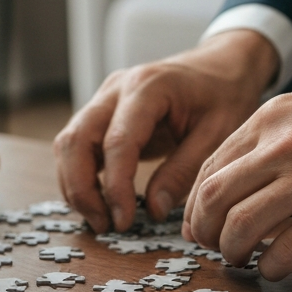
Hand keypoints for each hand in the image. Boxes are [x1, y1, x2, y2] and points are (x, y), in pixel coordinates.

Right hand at [54, 30, 278, 232]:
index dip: (115, 187)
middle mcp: (116, 88)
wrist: (221, 65)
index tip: (123, 221)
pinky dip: (79, 175)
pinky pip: (77, 145)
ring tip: (101, 220)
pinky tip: (99, 201)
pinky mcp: (101, 112)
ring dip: (75, 185)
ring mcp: (104, 98)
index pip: (116, 142)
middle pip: (75, 140)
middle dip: (82, 189)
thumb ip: (184, 171)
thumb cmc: (224, 95)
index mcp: (148, 87)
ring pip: (68, 143)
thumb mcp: (218, 133)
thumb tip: (153, 210)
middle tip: (103, 226)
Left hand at [183, 49, 291, 279]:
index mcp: (269, 120)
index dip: (195, 205)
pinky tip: (275, 268)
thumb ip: (271, 140)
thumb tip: (238, 180)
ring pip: (240, 226)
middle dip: (203, 232)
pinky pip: (287, 249)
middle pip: (213, 200)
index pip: (208, 170)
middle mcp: (281, 146)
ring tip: (240, 260)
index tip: (200, 224)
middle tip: (212, 247)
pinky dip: (271, 266)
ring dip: (231, 253)